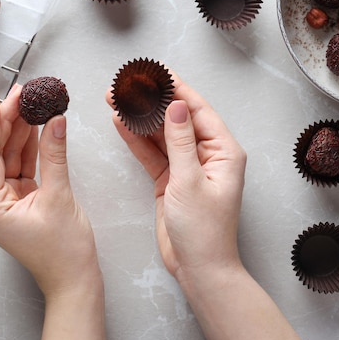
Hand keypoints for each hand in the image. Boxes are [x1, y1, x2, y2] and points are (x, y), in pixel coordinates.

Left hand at [0, 85, 100, 297]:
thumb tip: (55, 122)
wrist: (74, 281)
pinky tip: (36, 127)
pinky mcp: (18, 201)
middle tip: (20, 93)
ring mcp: (4, 203)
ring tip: (30, 103)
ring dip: (19, 131)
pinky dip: (29, 147)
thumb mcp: (60, 198)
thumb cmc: (63, 254)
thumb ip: (55, 156)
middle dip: (7, 121)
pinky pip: (20, 167)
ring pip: (8, 157)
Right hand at [106, 67, 246, 279]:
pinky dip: (136, 140)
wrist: (198, 268)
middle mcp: (207, 155)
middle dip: (150, 101)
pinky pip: (152, 154)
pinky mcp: (171, 180)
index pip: (197, 109)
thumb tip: (177, 105)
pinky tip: (121, 124)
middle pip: (176, 118)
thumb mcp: (190, 181)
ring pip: (160, 135)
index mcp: (223, 151)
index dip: (175, 88)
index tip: (155, 71)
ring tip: (115, 100)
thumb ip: (181, 142)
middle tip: (126, 85)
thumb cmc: (204, 231)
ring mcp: (187, 167)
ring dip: (139, 119)